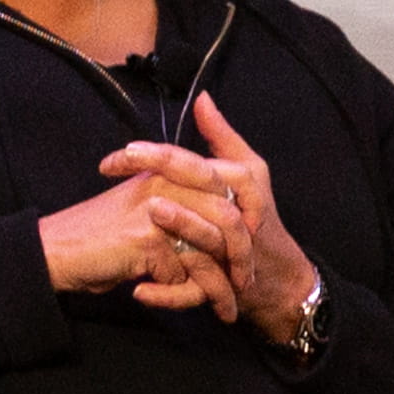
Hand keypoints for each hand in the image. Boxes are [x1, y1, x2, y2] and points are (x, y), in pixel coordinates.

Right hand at [39, 170, 245, 317]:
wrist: (56, 252)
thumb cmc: (100, 240)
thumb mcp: (145, 215)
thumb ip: (183, 211)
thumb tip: (227, 231)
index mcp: (169, 172)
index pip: (229, 182)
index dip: (249, 213)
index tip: (252, 242)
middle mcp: (167, 184)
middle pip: (229, 218)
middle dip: (243, 256)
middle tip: (244, 284)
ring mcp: (158, 210)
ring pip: (212, 251)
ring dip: (221, 287)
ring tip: (226, 309)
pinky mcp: (148, 239)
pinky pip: (185, 276)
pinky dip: (185, 298)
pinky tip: (188, 309)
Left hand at [94, 94, 322, 344]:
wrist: (275, 279)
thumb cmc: (256, 219)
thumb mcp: (246, 173)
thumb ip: (220, 136)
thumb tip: (201, 99)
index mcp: (237, 181)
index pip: (194, 158)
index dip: (155, 151)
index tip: (118, 154)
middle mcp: (237, 209)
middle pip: (202, 182)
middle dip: (164, 169)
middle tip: (125, 160)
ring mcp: (234, 248)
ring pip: (209, 232)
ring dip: (182, 222)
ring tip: (149, 210)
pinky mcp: (228, 283)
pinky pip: (198, 289)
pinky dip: (168, 294)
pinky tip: (139, 291)